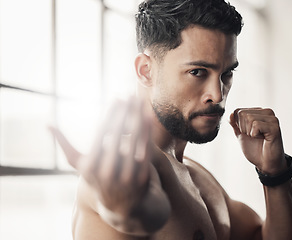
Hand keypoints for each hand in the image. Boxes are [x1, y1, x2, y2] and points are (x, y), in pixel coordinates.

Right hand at [50, 97, 154, 216]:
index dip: (111, 113)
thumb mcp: (79, 165)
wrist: (120, 206)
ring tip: (140, 102)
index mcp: (90, 166)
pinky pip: (147, 150)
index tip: (117, 98)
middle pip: (118, 135)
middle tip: (130, 95)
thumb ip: (64, 145)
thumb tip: (47, 124)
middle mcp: (107, 172)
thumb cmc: (97, 177)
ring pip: (135, 141)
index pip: (101, 133)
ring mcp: (126, 176)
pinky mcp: (143, 178)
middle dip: (125, 112)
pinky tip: (148, 117)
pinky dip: (148, 133)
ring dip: (138, 118)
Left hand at [229, 108, 286, 174]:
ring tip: (258, 138)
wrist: (265, 163)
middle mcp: (267, 113)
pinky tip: (263, 139)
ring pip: (249, 118)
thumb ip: (234, 123)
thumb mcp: (240, 134)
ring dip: (249, 132)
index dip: (238, 125)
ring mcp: (272, 119)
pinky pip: (256, 125)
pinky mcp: (275, 127)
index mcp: (259, 112)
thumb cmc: (255, 149)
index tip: (248, 133)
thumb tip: (230, 114)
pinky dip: (254, 134)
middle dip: (243, 129)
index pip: (238, 111)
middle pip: (242, 114)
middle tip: (254, 137)